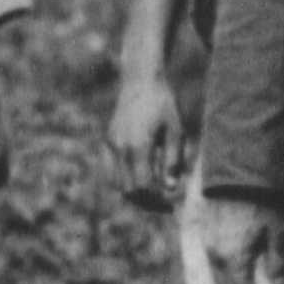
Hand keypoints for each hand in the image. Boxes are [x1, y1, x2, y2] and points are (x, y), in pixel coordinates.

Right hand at [108, 75, 184, 210]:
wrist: (141, 80)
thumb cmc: (163, 103)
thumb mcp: (175, 130)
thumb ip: (173, 160)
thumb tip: (172, 187)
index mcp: (138, 147)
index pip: (143, 187)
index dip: (157, 200)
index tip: (171, 203)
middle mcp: (120, 148)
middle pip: (129, 189)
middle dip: (146, 201)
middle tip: (164, 203)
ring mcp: (111, 144)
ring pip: (117, 183)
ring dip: (134, 193)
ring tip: (152, 194)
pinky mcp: (108, 140)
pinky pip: (110, 170)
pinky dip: (122, 181)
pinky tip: (137, 180)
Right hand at [203, 197, 283, 283]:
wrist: (236, 168)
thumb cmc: (261, 200)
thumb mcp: (278, 231)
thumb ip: (279, 261)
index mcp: (233, 260)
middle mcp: (216, 255)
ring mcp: (207, 242)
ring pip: (216, 275)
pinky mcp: (205, 230)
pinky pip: (211, 260)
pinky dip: (222, 272)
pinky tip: (233, 269)